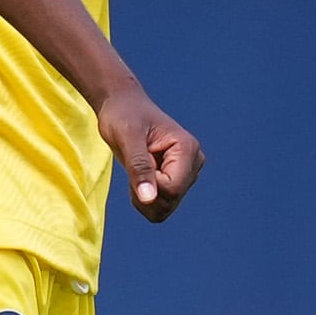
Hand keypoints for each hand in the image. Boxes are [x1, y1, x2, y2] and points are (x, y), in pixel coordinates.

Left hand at [98, 83, 204, 221]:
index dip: (148, 186)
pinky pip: (161, 207)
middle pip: (170, 202)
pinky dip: (144, 199)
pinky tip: (139, 177)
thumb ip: (139, 167)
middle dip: (145, 192)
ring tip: (136, 170)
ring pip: (166, 208)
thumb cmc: (123, 115)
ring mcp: (186, 173)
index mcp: (187, 149)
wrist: (122, 106)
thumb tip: (149, 198)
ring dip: (143, 197)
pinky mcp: (177, 181)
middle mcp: (193, 163)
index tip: (135, 163)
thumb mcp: (127, 137)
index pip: (172, 189)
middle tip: (133, 165)